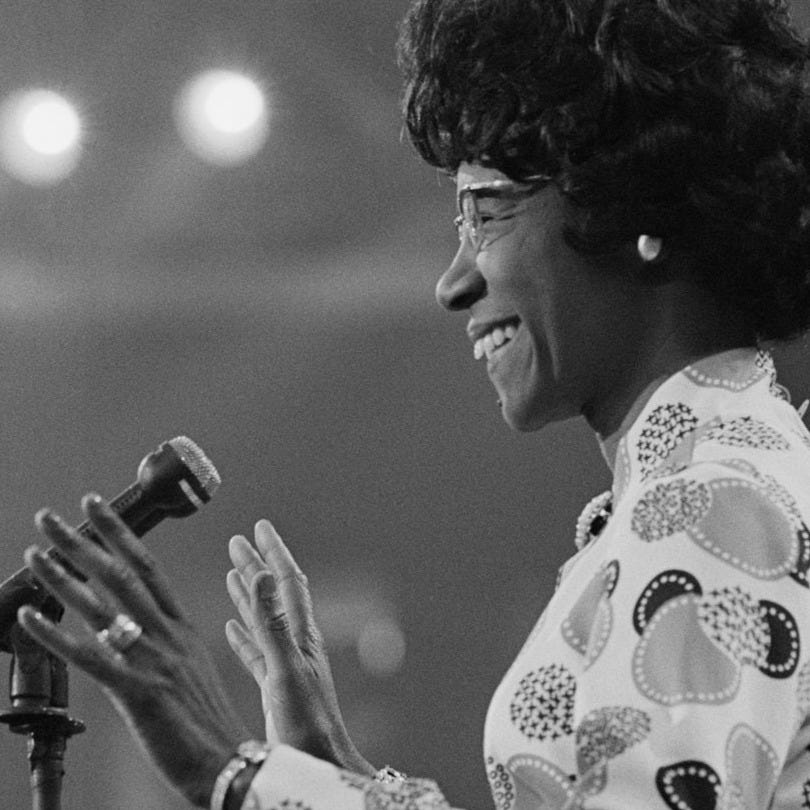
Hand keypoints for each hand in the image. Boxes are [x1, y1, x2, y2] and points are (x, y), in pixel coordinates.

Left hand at [16, 495, 251, 807]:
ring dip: (64, 576)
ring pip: (104, 606)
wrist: (228, 761)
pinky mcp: (138, 691)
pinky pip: (91, 657)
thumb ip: (162, 643)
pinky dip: (57, 635)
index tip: (98, 508)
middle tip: (53, 517)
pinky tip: (31, 618)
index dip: (120, 534)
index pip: (148, 566)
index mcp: (182, 627)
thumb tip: (129, 629)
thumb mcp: (191, 669)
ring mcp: (153, 660)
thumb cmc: (207, 721)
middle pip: (122, 574)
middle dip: (85, 540)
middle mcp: (168, 634)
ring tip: (35, 553)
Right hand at [226, 519, 374, 776]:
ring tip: (233, 572)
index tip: (260, 527)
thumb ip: (273, 622)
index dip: (273, 552)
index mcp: (300, 634)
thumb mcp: (286, 668)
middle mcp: (295, 643)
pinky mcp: (276, 685)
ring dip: (249, 593)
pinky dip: (244, 633)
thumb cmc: (307, 724)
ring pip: (264, 618)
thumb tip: (268, 576)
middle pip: (273, 594)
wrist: (318, 763)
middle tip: (239, 542)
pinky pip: (257, 649)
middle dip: (257, 565)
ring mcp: (286, 664)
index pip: (287, 581)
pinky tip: (232, 628)